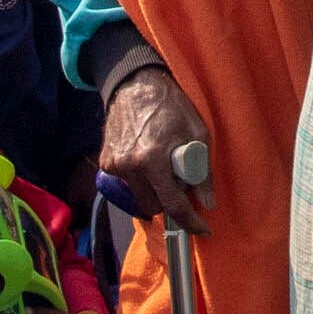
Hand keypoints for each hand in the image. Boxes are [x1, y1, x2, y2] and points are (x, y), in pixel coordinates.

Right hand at [100, 62, 214, 237]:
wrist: (135, 84)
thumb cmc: (171, 105)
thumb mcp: (197, 133)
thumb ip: (202, 172)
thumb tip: (207, 203)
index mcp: (153, 159)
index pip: (173, 204)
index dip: (190, 222)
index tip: (202, 229)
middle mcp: (130, 166)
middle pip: (153, 207)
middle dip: (168, 202)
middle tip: (179, 181)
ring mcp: (114, 165)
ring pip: (138, 197)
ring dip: (153, 190)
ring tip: (161, 165)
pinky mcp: (105, 161)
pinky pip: (127, 183)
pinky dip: (139, 178)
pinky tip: (145, 157)